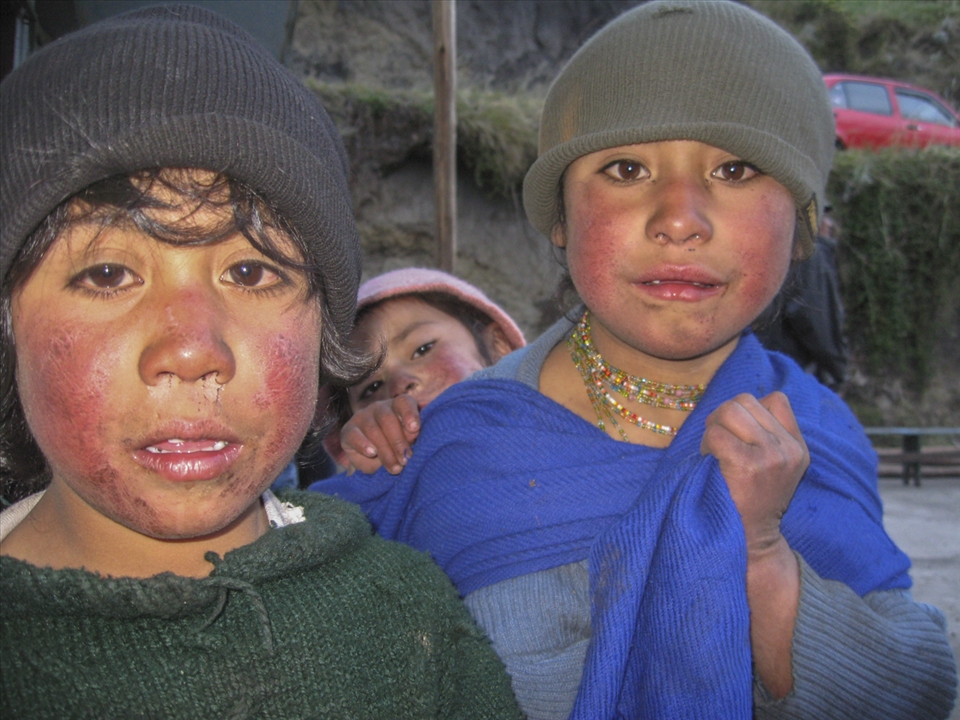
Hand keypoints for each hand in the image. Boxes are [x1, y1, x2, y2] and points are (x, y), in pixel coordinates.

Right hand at [338, 394, 421, 474]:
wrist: (372, 460)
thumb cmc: (396, 448)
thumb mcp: (406, 443)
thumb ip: (410, 437)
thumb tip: (413, 433)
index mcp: (397, 406)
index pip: (403, 402)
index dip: (410, 414)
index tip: (415, 429)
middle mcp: (379, 408)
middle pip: (387, 419)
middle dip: (398, 442)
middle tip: (405, 460)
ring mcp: (362, 417)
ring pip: (373, 430)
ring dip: (385, 451)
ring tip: (394, 467)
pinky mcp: (347, 431)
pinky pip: (354, 436)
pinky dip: (363, 445)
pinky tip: (371, 453)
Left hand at [700, 392, 808, 556]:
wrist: (752, 543)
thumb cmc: (751, 503)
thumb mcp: (774, 468)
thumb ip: (766, 436)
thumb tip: (736, 405)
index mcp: (798, 447)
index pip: (776, 399)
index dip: (748, 409)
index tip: (737, 433)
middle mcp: (789, 449)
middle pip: (745, 400)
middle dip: (722, 416)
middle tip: (716, 443)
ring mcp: (771, 456)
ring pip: (730, 410)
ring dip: (713, 427)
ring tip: (713, 451)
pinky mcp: (749, 465)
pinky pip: (716, 434)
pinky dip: (706, 444)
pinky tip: (709, 461)